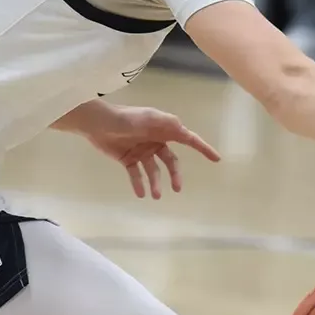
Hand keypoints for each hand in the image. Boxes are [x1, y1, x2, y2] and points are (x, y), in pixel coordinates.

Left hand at [76, 104, 220, 198]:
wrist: (98, 123)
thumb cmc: (126, 118)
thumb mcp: (150, 118)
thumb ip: (168, 124)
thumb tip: (186, 131)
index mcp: (164, 130)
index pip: (188, 139)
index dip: (203, 148)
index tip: (216, 159)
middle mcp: (156, 141)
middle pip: (171, 161)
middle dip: (175, 175)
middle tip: (177, 189)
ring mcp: (142, 151)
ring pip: (154, 171)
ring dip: (155, 183)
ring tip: (155, 196)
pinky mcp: (128, 159)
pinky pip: (136, 175)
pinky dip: (139, 184)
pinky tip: (140, 194)